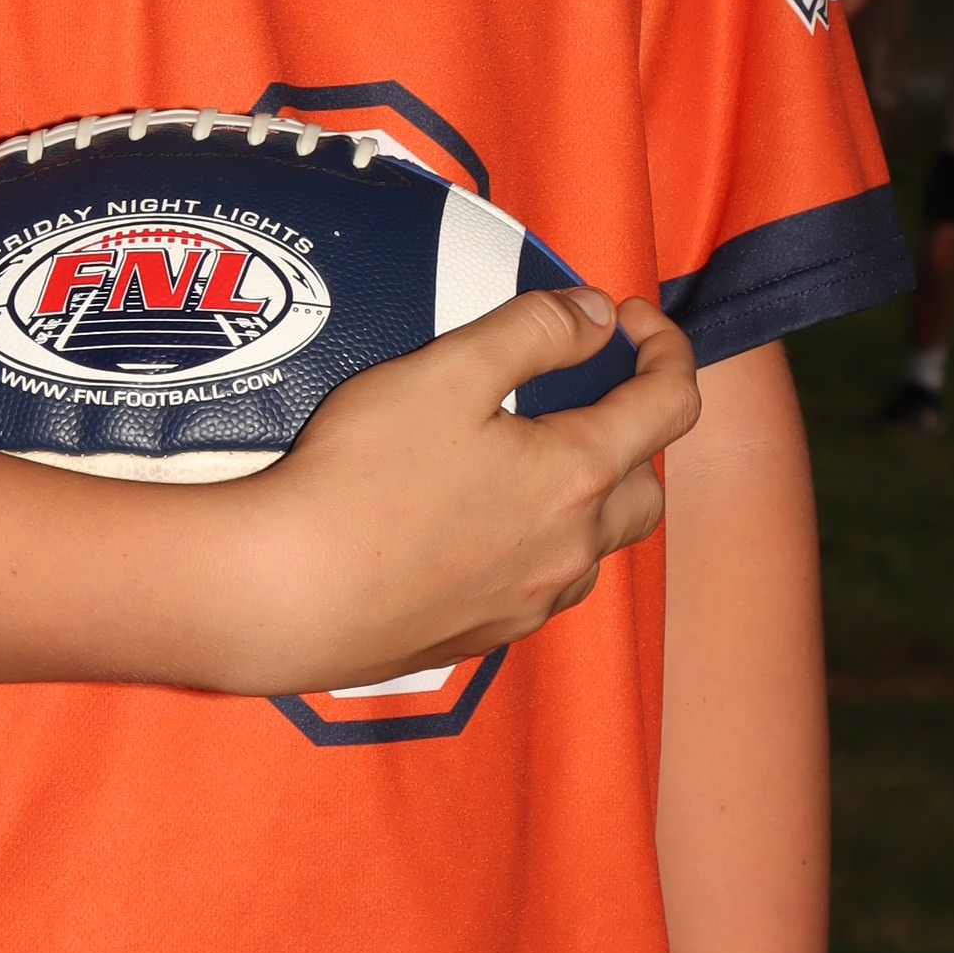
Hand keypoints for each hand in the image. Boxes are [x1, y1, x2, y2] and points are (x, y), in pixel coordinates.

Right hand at [214, 288, 698, 698]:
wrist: (285, 595)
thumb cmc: (359, 480)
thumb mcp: (445, 371)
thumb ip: (534, 330)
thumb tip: (597, 315)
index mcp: (575, 477)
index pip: (668, 406)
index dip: (665, 349)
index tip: (629, 318)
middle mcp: (569, 550)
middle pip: (647, 487)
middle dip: (638, 432)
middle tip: (588, 392)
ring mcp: (529, 603)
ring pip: (597, 546)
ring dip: (592, 496)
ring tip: (535, 457)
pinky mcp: (485, 637)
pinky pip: (544, 586)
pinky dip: (542, 544)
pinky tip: (485, 522)